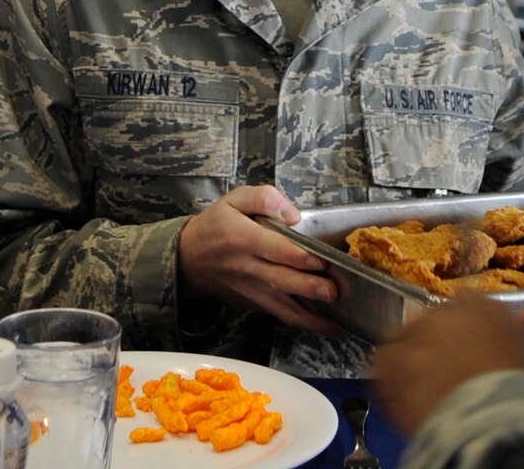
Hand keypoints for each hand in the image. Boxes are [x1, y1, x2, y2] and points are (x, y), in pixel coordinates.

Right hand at [176, 185, 339, 334]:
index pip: (272, 249)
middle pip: (280, 280)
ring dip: (309, 317)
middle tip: (333, 292)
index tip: (319, 261)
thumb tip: (292, 214)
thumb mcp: (233, 200)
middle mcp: (248, 267)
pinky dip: (300, 322)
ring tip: (336, 323)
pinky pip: (278, 313)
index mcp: (243, 238)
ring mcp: (251, 289)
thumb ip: (263, 198)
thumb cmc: (215, 226)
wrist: (187, 259)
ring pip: (281, 306)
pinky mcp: (253, 302)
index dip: (296, 256)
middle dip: (307, 288)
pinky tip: (323, 325)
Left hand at [371, 293, 523, 435]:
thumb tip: (500, 353)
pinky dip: (390, 380)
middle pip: (432, 323)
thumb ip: (510, 346)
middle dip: (436, 347)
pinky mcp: (391, 358)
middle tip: (445, 378)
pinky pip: (382, 365)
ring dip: (411, 362)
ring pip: (404, 341)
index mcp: (482, 305)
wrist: (495, 420)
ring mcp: (414, 332)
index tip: (465, 354)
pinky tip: (404, 399)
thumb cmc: (521, 395)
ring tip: (423, 392)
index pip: (464, 308)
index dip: (463, 335)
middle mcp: (445, 310)